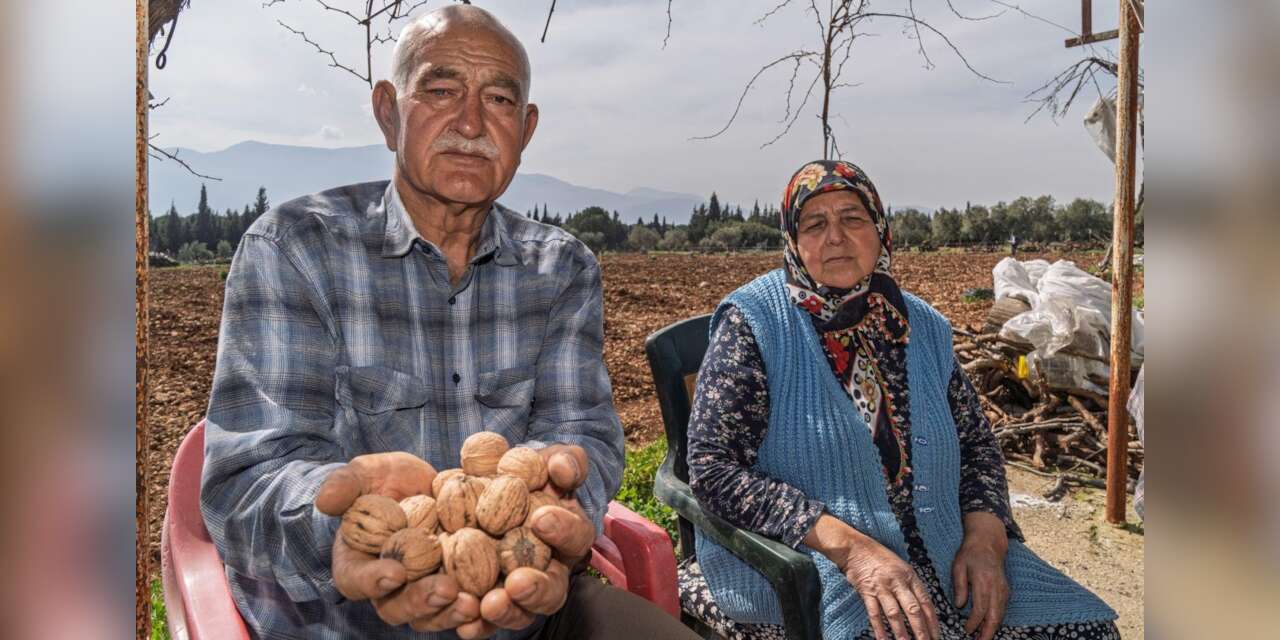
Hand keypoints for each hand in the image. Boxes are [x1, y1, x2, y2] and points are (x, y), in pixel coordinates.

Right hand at [317, 453, 482, 629]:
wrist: (429, 484)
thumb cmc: (387, 480)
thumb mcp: (366, 472)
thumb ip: (346, 483)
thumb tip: (325, 500)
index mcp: (358, 563)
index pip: (356, 580)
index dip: (372, 581)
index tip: (393, 572)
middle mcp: (389, 587)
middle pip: (397, 607)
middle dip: (420, 601)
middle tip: (444, 590)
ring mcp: (423, 591)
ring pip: (432, 615)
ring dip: (450, 612)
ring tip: (472, 603)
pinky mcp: (456, 588)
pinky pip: (464, 608)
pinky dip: (479, 612)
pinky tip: (494, 602)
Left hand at [467, 444, 590, 635]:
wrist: (499, 487)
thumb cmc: (532, 473)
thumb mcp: (553, 460)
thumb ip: (565, 461)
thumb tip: (560, 467)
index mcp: (570, 536)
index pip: (575, 537)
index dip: (563, 530)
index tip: (542, 519)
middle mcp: (549, 569)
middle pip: (552, 590)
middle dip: (535, 589)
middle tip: (517, 582)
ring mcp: (518, 589)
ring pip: (520, 611)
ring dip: (506, 611)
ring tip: (488, 605)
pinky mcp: (487, 598)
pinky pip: (484, 619)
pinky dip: (475, 625)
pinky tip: (463, 625)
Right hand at [805, 515, 937, 639]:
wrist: (856, 548)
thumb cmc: (880, 558)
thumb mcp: (901, 567)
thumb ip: (911, 586)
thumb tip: (922, 607)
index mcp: (910, 576)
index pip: (926, 602)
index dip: (933, 621)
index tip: (937, 635)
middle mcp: (898, 582)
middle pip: (913, 610)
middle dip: (921, 631)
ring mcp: (882, 587)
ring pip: (894, 614)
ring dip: (902, 633)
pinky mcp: (867, 591)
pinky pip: (874, 613)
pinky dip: (879, 628)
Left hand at [952, 512, 1009, 639]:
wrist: (988, 543)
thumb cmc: (970, 554)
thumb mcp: (958, 566)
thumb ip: (959, 586)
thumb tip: (959, 606)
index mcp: (983, 582)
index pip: (980, 609)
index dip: (974, 623)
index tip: (966, 630)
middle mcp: (996, 588)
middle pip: (994, 616)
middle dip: (988, 632)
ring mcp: (1003, 589)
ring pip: (1001, 614)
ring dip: (993, 628)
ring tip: (983, 638)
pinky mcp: (1006, 590)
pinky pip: (1002, 609)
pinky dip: (997, 619)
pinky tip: (989, 626)